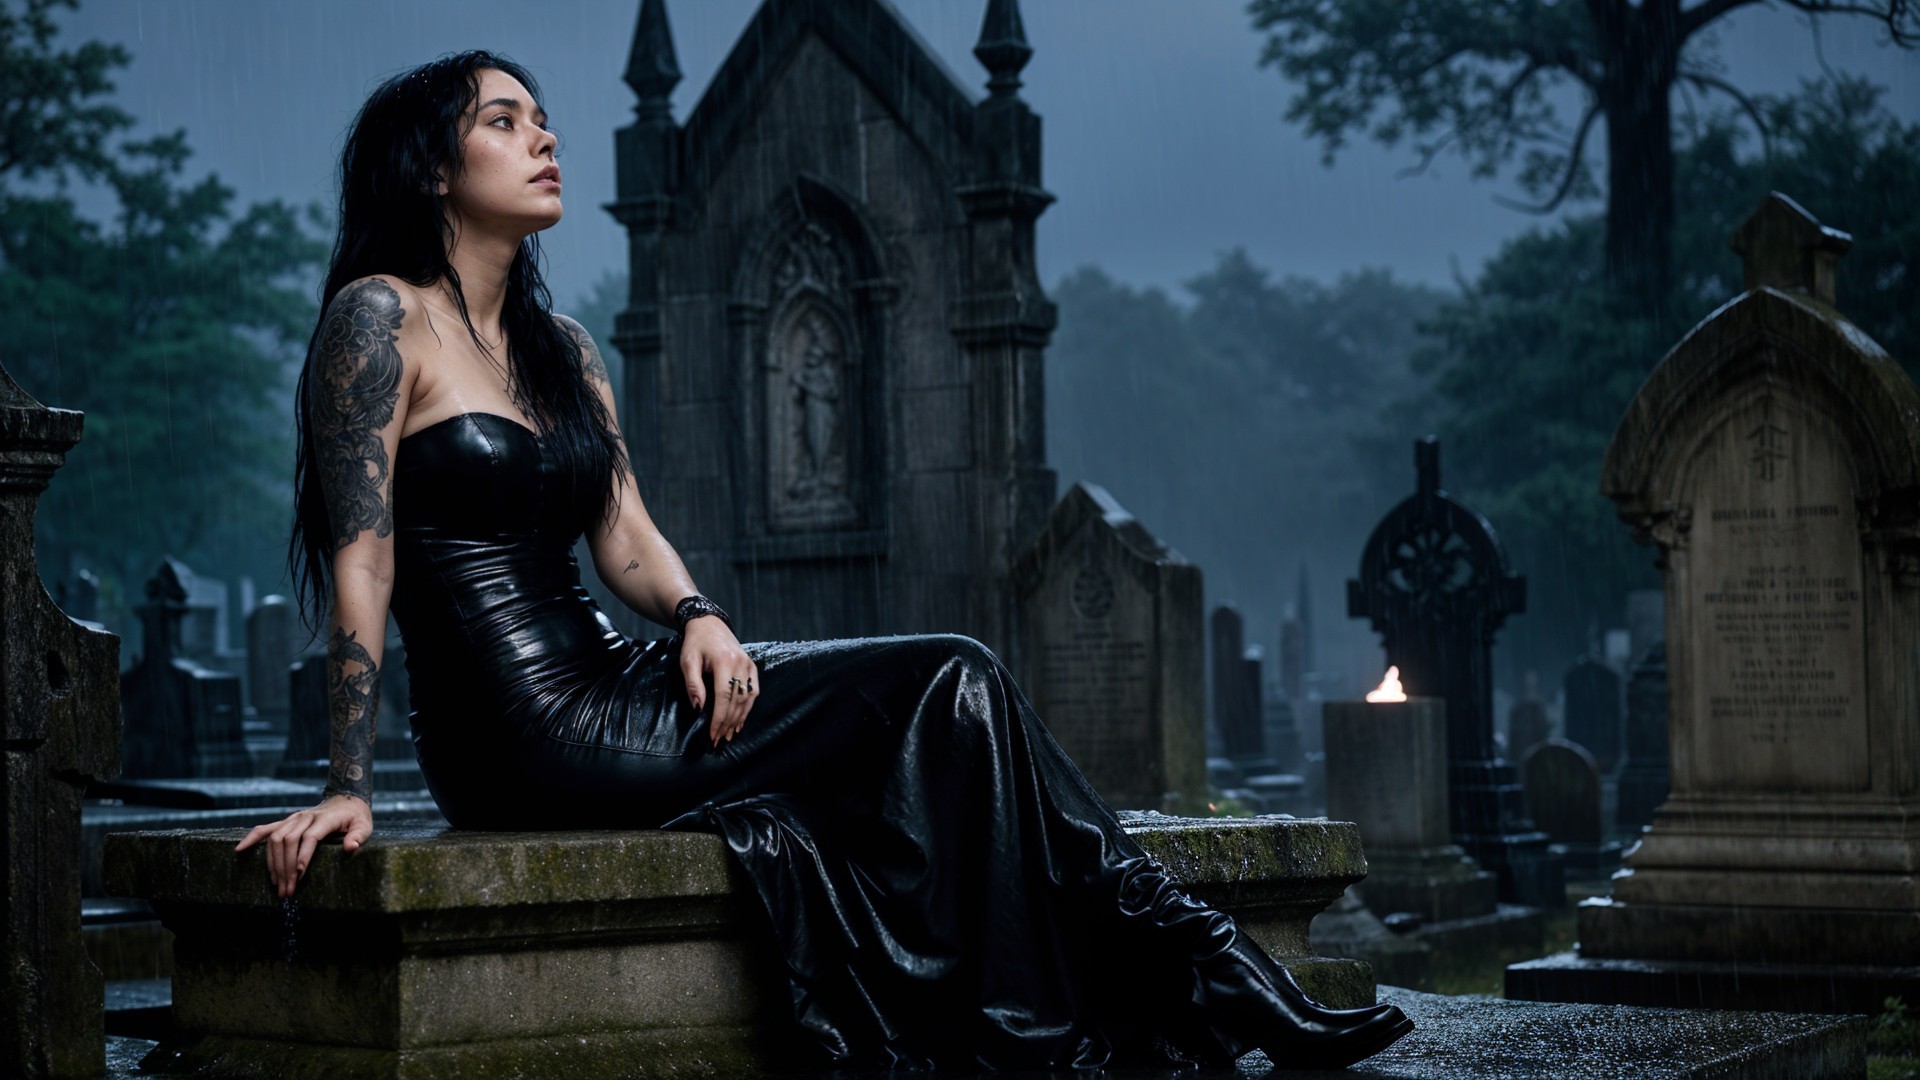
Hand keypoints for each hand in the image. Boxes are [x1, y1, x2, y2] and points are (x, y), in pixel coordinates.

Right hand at [234, 793, 373, 897]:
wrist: (346, 800)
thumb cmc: (356, 817)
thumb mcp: (364, 825)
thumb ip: (358, 836)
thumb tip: (350, 847)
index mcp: (325, 819)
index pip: (310, 837)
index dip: (303, 855)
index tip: (299, 874)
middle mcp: (305, 817)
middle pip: (290, 840)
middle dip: (287, 867)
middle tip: (288, 890)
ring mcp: (293, 818)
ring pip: (276, 838)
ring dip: (274, 863)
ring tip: (277, 885)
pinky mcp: (286, 822)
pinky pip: (265, 829)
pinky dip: (252, 839)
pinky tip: (240, 850)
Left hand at [680, 616, 758, 747]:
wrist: (708, 623)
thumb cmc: (695, 643)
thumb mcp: (688, 661)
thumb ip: (694, 684)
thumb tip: (699, 707)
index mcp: (725, 661)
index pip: (724, 696)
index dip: (719, 718)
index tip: (712, 734)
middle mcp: (741, 663)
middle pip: (737, 700)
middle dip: (727, 723)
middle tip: (718, 740)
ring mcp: (749, 665)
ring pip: (748, 698)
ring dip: (738, 719)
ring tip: (728, 735)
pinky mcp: (752, 666)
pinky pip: (754, 691)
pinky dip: (748, 708)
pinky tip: (740, 721)